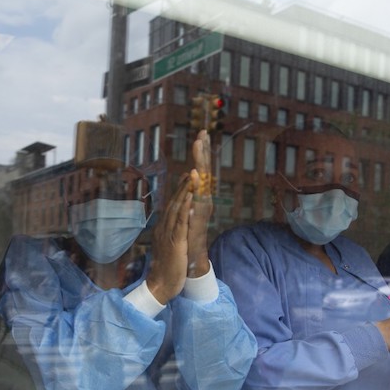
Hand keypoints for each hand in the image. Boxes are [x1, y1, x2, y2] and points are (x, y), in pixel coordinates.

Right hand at [146, 176, 193, 303]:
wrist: (159, 285)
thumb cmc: (166, 270)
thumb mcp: (169, 249)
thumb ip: (170, 237)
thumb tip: (174, 230)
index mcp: (163, 229)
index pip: (172, 207)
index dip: (179, 192)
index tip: (185, 178)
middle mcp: (164, 228)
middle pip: (173, 203)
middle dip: (182, 186)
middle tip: (190, 170)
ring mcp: (168, 234)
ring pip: (177, 208)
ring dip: (184, 191)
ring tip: (191, 176)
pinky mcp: (175, 241)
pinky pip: (181, 221)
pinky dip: (185, 207)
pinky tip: (191, 196)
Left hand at [188, 131, 212, 276]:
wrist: (189, 259)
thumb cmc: (187, 236)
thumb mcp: (186, 211)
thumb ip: (187, 194)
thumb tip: (187, 178)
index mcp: (198, 195)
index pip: (200, 169)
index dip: (201, 153)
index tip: (201, 134)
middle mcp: (203, 198)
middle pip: (204, 169)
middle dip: (203, 150)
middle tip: (203, 131)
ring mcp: (202, 206)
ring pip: (202, 179)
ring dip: (200, 160)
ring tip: (200, 143)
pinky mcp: (198, 215)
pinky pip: (198, 197)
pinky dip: (196, 184)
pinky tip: (195, 172)